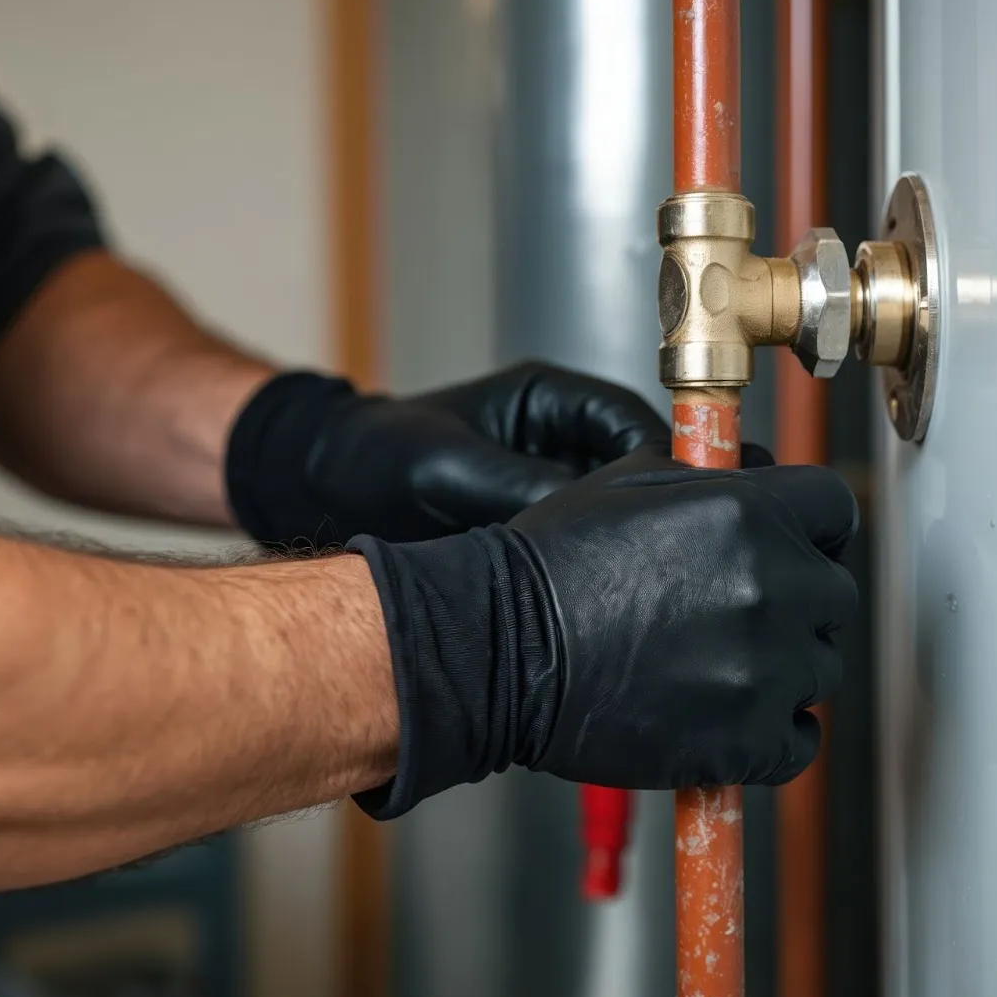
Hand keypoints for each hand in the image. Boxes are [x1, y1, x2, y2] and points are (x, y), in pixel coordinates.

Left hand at [225, 362, 668, 545]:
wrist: (322, 491)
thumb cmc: (374, 455)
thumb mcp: (446, 467)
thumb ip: (517, 483)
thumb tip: (584, 516)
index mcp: (547, 399)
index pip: (631, 421)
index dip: (661, 459)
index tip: (674, 502)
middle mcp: (558, 439)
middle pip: (633, 470)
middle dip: (647, 508)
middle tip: (662, 550)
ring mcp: (549, 485)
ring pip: (610, 514)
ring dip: (616, 543)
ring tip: (629, 580)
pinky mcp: (534, 528)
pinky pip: (576, 546)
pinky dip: (588, 569)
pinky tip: (592, 597)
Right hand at [349, 441, 857, 817]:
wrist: (501, 648)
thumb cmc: (550, 565)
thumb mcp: (624, 482)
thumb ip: (704, 478)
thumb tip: (750, 477)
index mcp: (747, 514)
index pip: (836, 509)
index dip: (814, 527)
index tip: (797, 545)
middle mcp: (770, 586)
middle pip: (835, 594)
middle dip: (798, 599)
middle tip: (742, 612)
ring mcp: (763, 668)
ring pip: (819, 668)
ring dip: (783, 667)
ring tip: (719, 666)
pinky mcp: (744, 739)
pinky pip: (800, 742)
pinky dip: (776, 736)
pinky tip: (734, 717)